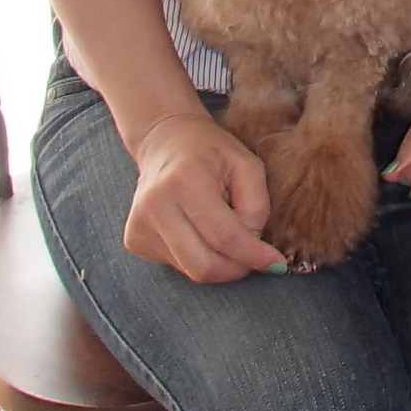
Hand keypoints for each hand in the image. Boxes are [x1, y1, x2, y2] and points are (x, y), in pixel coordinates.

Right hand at [123, 112, 283, 282]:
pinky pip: (177, 265)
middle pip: (203, 265)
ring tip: (224, 233)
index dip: (253, 255)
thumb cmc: (211, 151)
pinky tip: (199, 230)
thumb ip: (256, 204)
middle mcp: (156, 206)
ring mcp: (140, 225)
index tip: (276, 264)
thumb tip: (253, 243)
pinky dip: (198, 256)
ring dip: (218, 262)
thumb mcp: (246, 164)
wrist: (165, 140)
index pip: (223, 236)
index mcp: (185, 181)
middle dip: (236, 268)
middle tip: (254, 258)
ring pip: (190, 270)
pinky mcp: (134, 239)